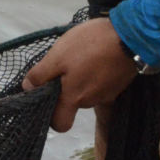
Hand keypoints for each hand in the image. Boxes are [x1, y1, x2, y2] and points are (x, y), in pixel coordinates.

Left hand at [21, 17, 137, 132]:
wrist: (132, 35)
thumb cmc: (91, 45)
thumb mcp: (58, 55)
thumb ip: (41, 75)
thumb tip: (27, 88)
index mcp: (74, 97)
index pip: (60, 124)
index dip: (51, 116)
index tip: (47, 96)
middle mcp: (92, 101)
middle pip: (73, 104)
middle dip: (66, 89)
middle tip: (63, 66)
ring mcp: (108, 93)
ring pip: (87, 92)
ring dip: (81, 78)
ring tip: (81, 56)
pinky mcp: (119, 83)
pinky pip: (100, 83)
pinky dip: (95, 73)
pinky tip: (95, 55)